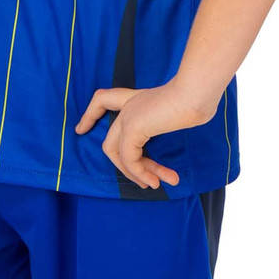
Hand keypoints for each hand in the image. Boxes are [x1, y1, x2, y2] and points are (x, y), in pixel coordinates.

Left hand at [74, 81, 213, 190]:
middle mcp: (129, 106)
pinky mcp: (131, 128)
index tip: (81, 129)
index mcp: (138, 98)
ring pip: (118, 154)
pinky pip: (129, 159)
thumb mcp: (181, 112)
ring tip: (154, 185)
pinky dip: (140, 173)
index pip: (104, 99)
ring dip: (137, 175)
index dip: (90, 114)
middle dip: (125, 167)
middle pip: (110, 141)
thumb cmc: (197, 98)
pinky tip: (156, 180)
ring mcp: (128, 116)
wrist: (196, 93)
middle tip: (145, 182)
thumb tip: (183, 129)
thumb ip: (172, 120)